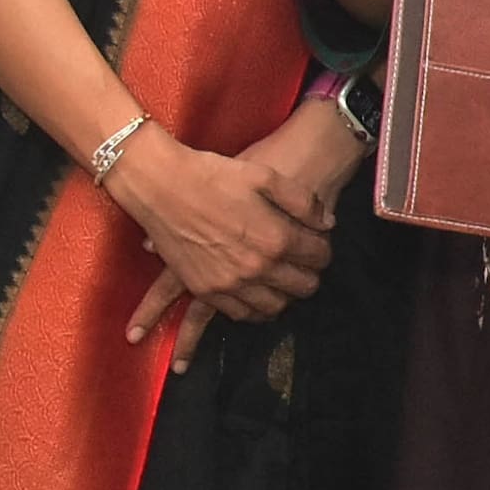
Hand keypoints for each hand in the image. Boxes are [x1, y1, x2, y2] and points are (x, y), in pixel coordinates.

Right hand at [123, 109, 359, 365]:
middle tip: (307, 264)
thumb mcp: (265, 176)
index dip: (324, 249)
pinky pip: (241, 314)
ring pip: (275, 306)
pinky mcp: (204, 290)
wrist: (162, 186)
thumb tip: (328, 224)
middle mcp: (256, 268)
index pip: (319, 256)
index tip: (319, 242)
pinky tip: (259, 300)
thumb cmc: (214, 175)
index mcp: (276, 238)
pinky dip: (255, 310)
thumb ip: (303, 202)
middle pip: (303, 286)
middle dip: (311, 275)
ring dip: (286, 296)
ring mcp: (229, 284)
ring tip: (285, 283)